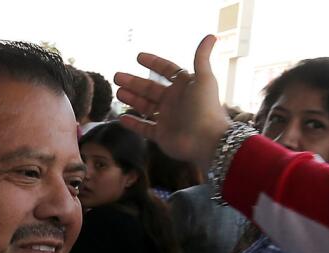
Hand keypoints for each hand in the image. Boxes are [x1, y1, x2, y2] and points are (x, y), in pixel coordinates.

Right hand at [113, 35, 233, 169]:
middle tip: (117, 76)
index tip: (138, 57)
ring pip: (145, 106)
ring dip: (131, 99)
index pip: (167, 71)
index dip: (154, 63)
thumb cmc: (205, 107)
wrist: (206, 140)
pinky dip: (133, 123)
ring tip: (118, 92)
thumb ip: (202, 58)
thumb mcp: (204, 79)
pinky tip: (121, 117)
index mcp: (184, 86)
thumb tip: (211, 36)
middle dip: (134, 82)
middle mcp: (174, 101)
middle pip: (150, 88)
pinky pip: (144, 128)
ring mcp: (167, 119)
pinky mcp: (162, 135)